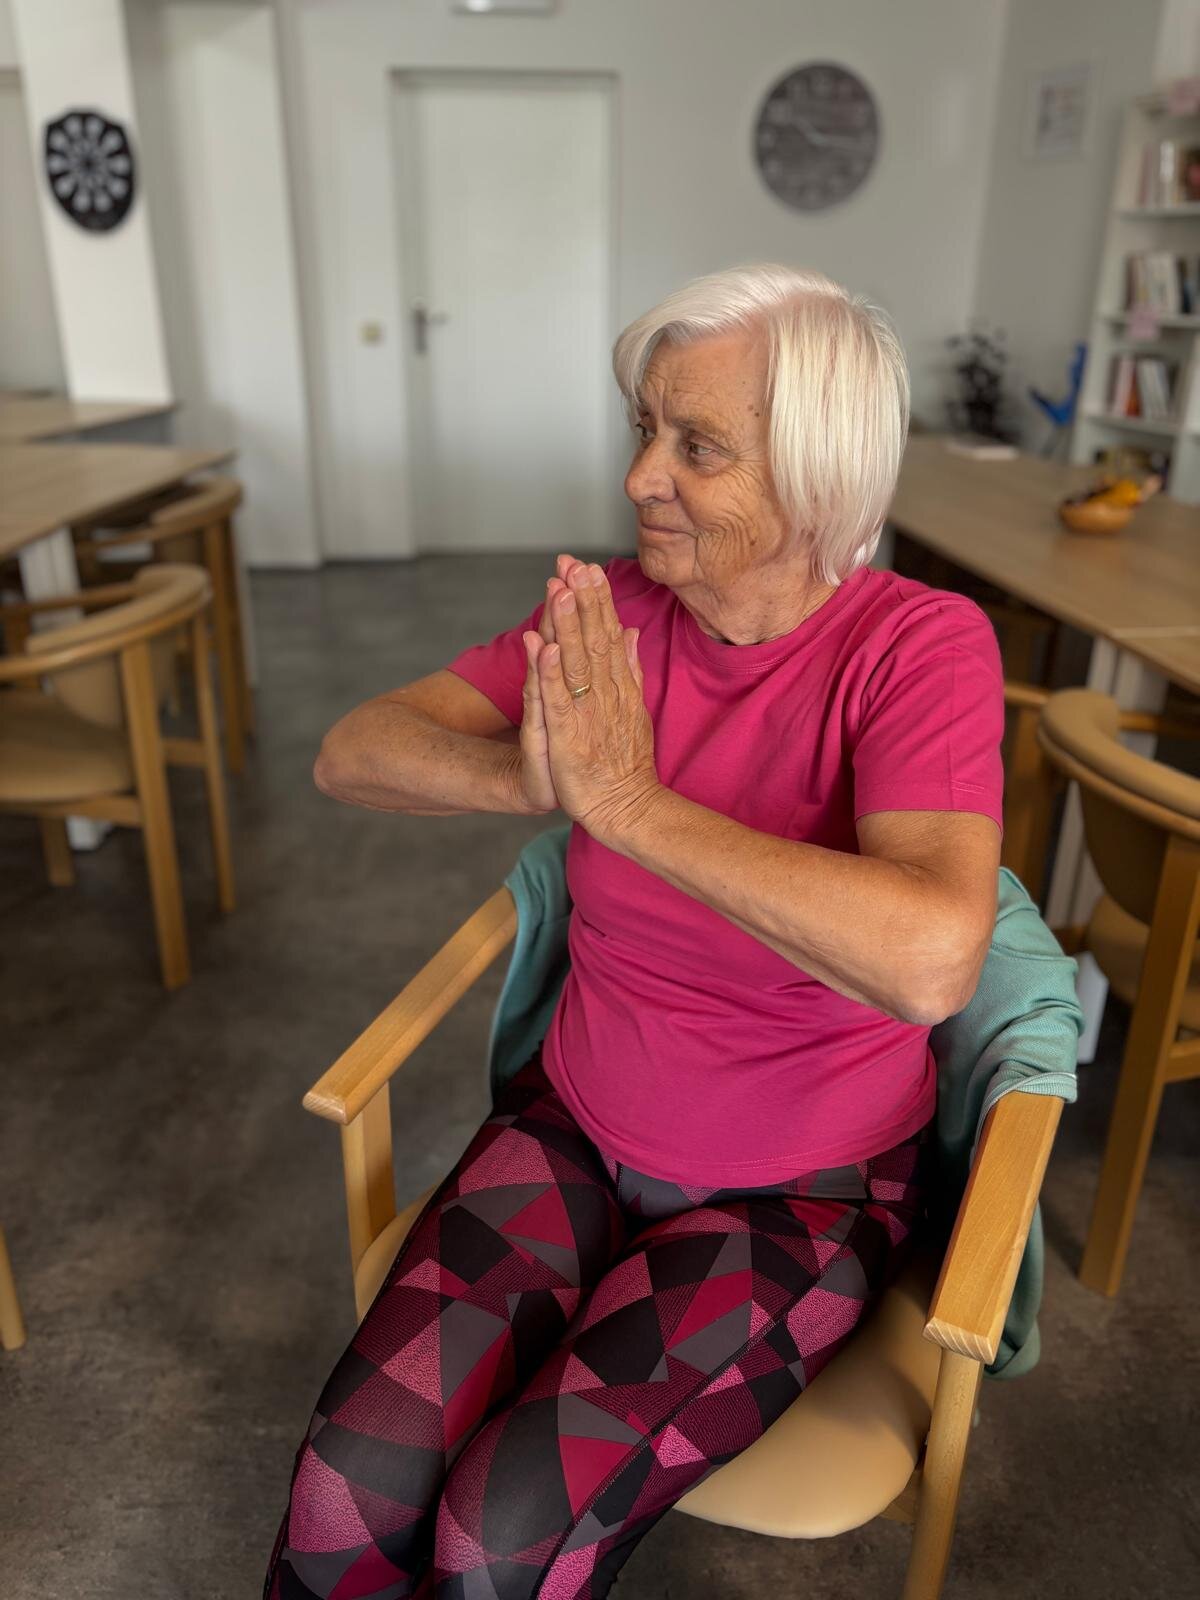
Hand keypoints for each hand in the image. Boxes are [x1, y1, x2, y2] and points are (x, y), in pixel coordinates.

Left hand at [522, 556, 660, 841]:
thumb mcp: (633, 708)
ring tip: (559, 590)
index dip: (598, 599)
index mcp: (619, 685)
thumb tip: (630, 630)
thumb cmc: (626, 762)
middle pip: (594, 640)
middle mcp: (606, 694)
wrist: (628, 807)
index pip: (608, 634)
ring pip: (576, 662)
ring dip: (568, 625)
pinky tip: (544, 646)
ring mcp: (587, 714)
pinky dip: (550, 673)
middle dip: (583, 600)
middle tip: (573, 563)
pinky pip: (556, 700)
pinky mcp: (568, 737)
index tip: (588, 567)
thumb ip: (630, 668)